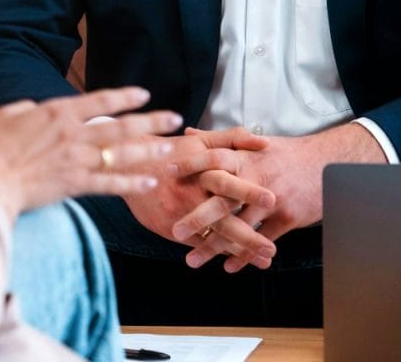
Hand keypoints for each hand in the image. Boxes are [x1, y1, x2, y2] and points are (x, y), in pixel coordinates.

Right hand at [0, 87, 182, 217]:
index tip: (144, 94)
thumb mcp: (5, 115)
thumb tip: (36, 109)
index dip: (125, 97)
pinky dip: (131, 183)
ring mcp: (77, 160)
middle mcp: (73, 134)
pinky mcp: (75, 185)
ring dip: (149, 151)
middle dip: (151, 121)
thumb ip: (27, 109)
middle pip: (121, 126)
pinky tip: (150, 182)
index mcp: (57, 113)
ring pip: (122, 154)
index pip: (100, 101)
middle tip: (174, 118)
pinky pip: (111, 184)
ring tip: (171, 149)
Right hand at [122, 126, 277, 270]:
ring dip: (239, 250)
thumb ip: (232, 139)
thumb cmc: (171, 151)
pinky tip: (238, 260)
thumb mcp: (201, 141)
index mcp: (200, 170)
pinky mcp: (170, 228)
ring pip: (213, 236)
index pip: (226, 181)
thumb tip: (265, 141)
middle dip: (248, 236)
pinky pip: (198, 243)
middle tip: (271, 249)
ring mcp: (180, 214)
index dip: (248, 191)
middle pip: (221, 218)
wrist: (128, 166)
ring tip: (264, 260)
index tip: (272, 200)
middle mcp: (190, 194)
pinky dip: (219, 252)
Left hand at [171, 122, 385, 271]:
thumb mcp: (255, 142)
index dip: (190, 165)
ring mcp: (272, 199)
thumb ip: (218, 140)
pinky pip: (262, 239)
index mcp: (246, 157)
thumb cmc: (288, 153)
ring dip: (215, 246)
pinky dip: (245, 255)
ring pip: (239, 226)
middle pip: (222, 199)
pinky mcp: (287, 217)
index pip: (213, 158)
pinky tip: (229, 266)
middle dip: (197, 217)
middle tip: (174, 230)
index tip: (166, 174)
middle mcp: (257, 178)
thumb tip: (188, 133)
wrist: (328, 163)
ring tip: (192, 259)